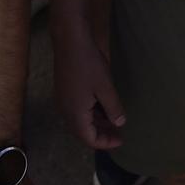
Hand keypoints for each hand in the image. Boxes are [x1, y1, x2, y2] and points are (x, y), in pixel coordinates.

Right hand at [52, 26, 123, 150]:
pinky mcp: (64, 92)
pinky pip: (77, 110)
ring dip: (96, 123)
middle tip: (120, 133)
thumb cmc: (89, 64)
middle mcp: (66, 112)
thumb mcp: (105, 87)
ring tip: (115, 121)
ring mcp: (63, 101)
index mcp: (75, 114)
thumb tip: (119, 123)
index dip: (105, 143)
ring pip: (80, 121)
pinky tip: (104, 107)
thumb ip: (113, 108)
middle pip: (83, 132)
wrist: (70, 41)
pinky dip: (91, 113)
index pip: (89, 139)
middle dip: (101, 134)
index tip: (121, 140)